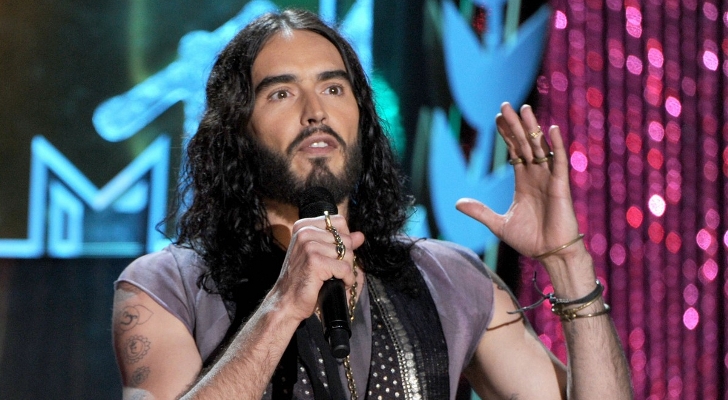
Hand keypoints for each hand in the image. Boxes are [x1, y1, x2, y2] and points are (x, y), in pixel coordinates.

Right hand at [269, 214, 364, 321]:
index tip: (335, 254)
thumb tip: (360, 235)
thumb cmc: (302, 278)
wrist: (287, 300)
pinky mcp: (315, 261)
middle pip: (345, 239)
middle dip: (346, 258)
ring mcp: (309, 246)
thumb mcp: (320, 255)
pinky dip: (346, 279)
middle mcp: (305, 232)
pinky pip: (345, 268)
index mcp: (304, 226)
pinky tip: (338, 284)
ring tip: (334, 278)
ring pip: (347, 254)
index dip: (344, 239)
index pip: (339, 222)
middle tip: (334, 271)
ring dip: (346, 270)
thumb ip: (340, 243)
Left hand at [456, 102, 582, 261]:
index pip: (514, 151)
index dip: (506, 135)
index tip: (497, 118)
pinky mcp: (561, 186)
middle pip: (525, 144)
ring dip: (532, 128)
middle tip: (505, 104)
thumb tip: (457, 203)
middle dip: (515, 125)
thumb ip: (480, 211)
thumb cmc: (529, 240)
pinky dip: (556, 146)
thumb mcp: (498, 224)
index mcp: (523, 182)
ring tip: (524, 108)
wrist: (550, 254)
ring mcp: (549, 179)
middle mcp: (537, 176)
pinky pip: (559, 162)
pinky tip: (551, 129)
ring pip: (540, 147)